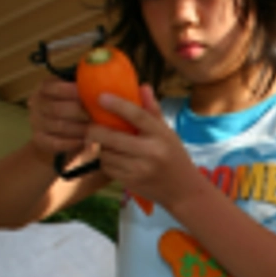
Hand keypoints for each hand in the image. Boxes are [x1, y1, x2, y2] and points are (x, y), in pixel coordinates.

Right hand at [26, 76, 93, 158]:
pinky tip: (86, 143)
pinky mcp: (39, 139)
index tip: (91, 94)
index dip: (72, 91)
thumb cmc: (75, 107)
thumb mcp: (77, 94)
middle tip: (96, 116)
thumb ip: (85, 88)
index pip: (54, 87)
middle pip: (57, 108)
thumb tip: (103, 82)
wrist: (59, 131)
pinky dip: (73, 143)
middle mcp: (37, 103)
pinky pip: (56, 143)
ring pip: (59, 126)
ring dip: (80, 129)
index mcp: (45, 88)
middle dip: (79, 113)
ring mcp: (36, 122)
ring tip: (96, 130)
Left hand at [86, 86, 203, 206]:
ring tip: (109, 144)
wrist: (183, 190)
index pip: (137, 116)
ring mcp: (140, 169)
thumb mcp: (168, 133)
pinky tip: (115, 158)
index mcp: (161, 135)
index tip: (101, 97)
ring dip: (102, 147)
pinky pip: (108, 167)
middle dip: (95, 130)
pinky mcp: (131, 182)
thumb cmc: (174, 156)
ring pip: (106, 153)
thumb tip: (142, 86)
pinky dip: (107, 161)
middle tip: (91, 126)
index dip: (117, 105)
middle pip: (112, 137)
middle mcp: (151, 152)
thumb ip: (152, 111)